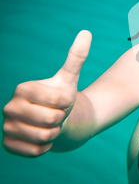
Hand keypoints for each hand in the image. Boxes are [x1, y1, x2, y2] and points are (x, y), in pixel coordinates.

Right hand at [2, 30, 91, 156]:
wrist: (54, 121)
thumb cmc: (61, 98)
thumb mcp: (70, 78)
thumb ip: (76, 57)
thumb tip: (86, 32)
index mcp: (23, 88)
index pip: (59, 100)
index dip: (67, 102)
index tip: (62, 101)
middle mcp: (9, 107)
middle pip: (51, 120)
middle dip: (61, 119)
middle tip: (57, 115)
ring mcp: (6, 126)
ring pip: (44, 136)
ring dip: (54, 133)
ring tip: (49, 126)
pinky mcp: (8, 145)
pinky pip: (35, 151)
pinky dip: (45, 147)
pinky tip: (42, 138)